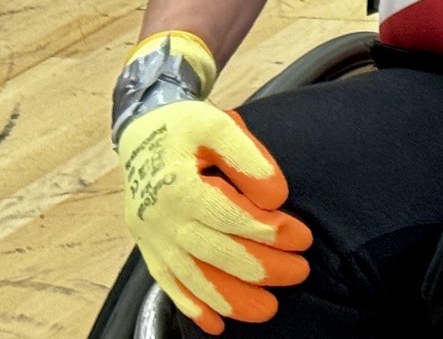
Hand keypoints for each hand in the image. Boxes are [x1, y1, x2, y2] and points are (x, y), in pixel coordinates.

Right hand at [117, 99, 311, 333]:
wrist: (140, 130)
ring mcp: (152, 238)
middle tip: (300, 271)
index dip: (269, 231)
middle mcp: (161, 218)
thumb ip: (248, 157)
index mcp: (178, 185)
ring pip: (194, 279)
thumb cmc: (185, 125)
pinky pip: (169, 286)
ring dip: (232, 300)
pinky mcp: (148, 249)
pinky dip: (193, 308)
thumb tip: (277, 197)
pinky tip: (216, 324)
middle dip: (262, 268)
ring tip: (269, 309)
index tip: (302, 237)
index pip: (231, 217)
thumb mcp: (218, 124)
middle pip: (216, 254)